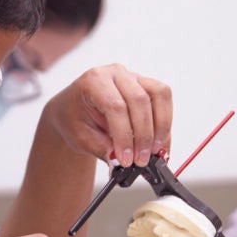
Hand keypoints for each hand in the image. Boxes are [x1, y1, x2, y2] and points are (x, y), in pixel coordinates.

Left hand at [43, 64, 171, 167]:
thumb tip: (121, 163)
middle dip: (143, 135)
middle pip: (139, 100)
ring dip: (160, 127)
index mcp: (92, 81)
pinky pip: (163, 99)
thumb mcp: (80, 138)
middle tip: (141, 160)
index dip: (124, 135)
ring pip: (159, 95)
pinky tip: (158, 142)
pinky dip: (164, 122)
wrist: (71, 109)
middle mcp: (114, 73)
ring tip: (154, 152)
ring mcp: (132, 76)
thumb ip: (101, 149)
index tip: (126, 159)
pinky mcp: (145, 84)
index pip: (115, 106)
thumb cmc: (72, 119)